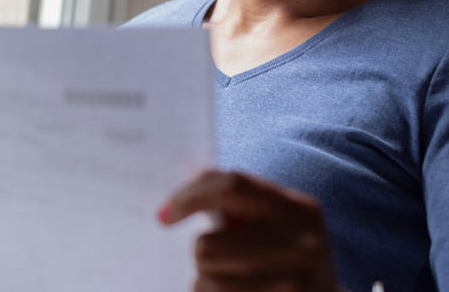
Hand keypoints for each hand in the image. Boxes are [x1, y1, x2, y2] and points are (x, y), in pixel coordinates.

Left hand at [157, 170, 338, 291]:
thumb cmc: (282, 255)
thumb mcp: (269, 221)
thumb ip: (230, 198)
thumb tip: (178, 187)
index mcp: (297, 208)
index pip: (232, 185)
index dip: (189, 196)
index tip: (163, 215)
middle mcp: (303, 244)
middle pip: (207, 246)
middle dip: (201, 252)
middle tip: (216, 257)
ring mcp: (295, 284)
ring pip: (207, 281)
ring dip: (206, 281)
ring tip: (231, 280)